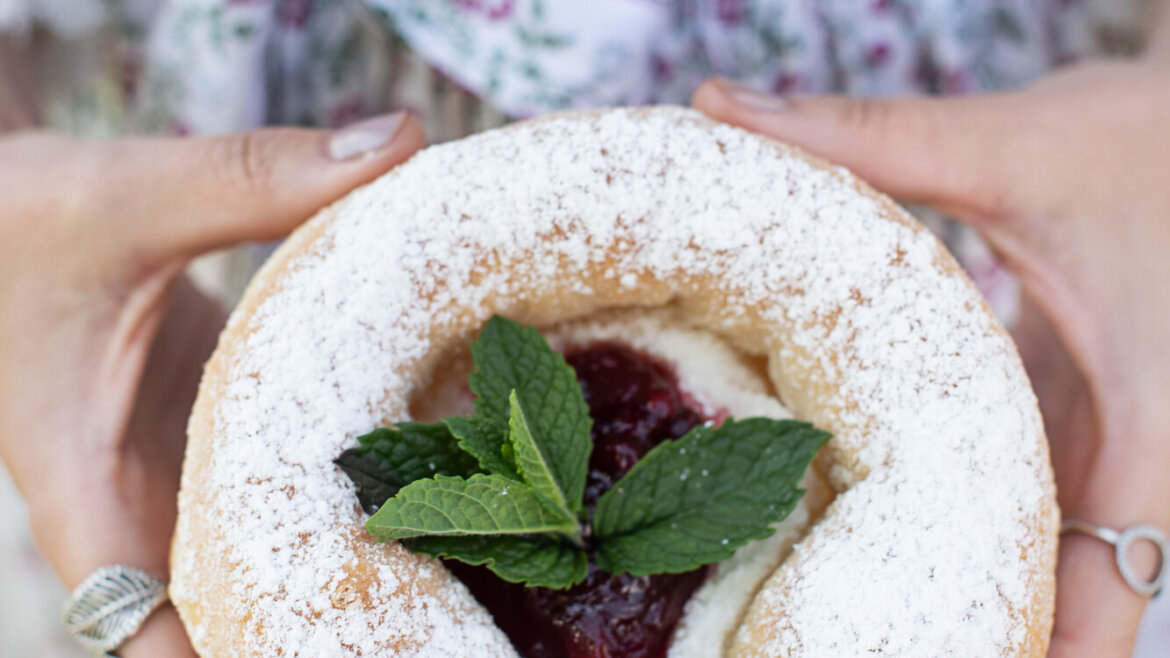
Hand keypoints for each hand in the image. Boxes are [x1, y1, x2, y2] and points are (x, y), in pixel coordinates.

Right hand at [0, 113, 424, 656]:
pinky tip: (440, 446)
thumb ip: (255, 178)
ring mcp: (181, 474)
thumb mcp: (125, 196)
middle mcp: (140, 506)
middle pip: (232, 613)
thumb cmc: (16, 217)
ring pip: (270, 550)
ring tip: (468, 530)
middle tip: (449, 590)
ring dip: (356, 548)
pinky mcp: (217, 435)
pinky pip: (289, 482)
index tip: (349, 650)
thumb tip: (397, 144)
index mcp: (89, 493)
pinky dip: (354, 476)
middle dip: (327, 618)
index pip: (150, 633)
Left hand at [693, 20, 1169, 657]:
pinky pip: (1027, 508)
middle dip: (968, 641)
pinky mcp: (1079, 423)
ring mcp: (1111, 452)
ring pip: (1045, 568)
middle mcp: (1140, 467)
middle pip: (1066, 615)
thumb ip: (867, 138)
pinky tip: (872, 530)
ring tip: (841, 616)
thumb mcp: (1012, 150)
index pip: (1101, 615)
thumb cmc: (1142, 139)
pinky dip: (960, 533)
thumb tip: (721, 106)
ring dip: (959, 598)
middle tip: (834, 649)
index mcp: (1150, 438)